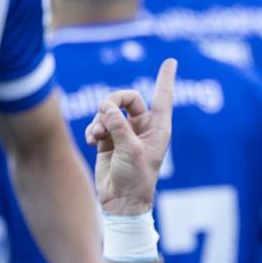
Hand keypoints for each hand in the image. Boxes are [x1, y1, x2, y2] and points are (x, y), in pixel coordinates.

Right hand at [84, 59, 175, 215]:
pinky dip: (92, 128)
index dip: (165, 78)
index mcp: (157, 128)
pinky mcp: (108, 140)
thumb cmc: (135, 178)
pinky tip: (91, 140)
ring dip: (100, 119)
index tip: (171, 61)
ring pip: (109, 110)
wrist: (120, 201)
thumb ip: (118, 126)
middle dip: (112, 101)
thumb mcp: (130, 150)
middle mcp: (142, 127)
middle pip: (127, 98)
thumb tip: (104, 106)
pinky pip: (97, 123)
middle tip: (103, 112)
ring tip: (96, 135)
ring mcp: (124, 133)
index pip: (162, 97)